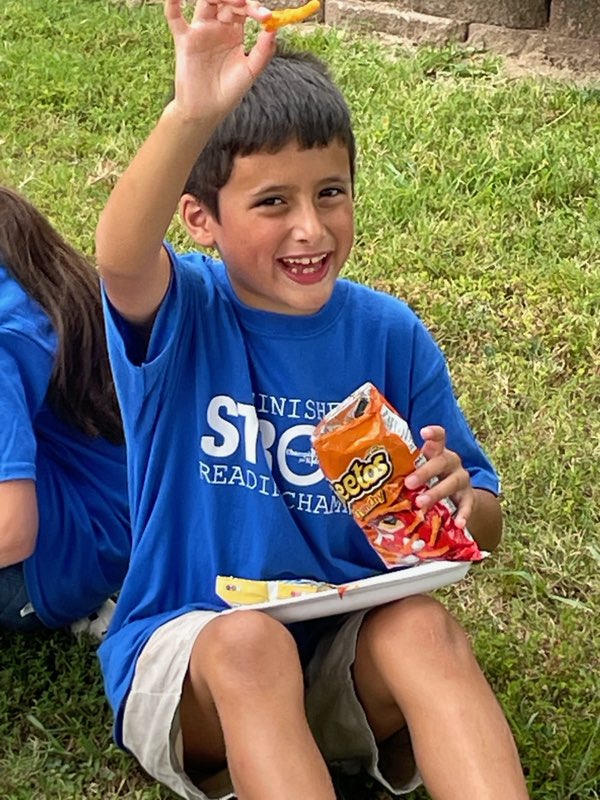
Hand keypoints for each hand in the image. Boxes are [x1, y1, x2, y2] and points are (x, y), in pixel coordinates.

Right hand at [165, 0, 274, 122]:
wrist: (207, 111)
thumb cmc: (228, 92)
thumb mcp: (250, 71)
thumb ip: (263, 51)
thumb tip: (274, 29)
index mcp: (234, 33)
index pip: (245, 10)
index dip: (255, 9)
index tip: (266, 17)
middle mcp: (217, 27)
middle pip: (226, 1)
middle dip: (239, 0)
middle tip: (247, 6)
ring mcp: (200, 31)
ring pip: (206, 2)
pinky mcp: (184, 40)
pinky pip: (174, 17)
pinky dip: (173, 5)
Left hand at [404, 425, 473, 527]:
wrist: (456, 498)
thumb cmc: (428, 481)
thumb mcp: (418, 472)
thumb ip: (402, 473)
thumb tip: (367, 483)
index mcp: (437, 452)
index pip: (438, 437)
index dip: (433, 433)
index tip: (423, 432)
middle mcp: (451, 462)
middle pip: (441, 461)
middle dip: (425, 472)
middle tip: (409, 482)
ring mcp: (461, 479)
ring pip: (452, 482)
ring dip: (436, 492)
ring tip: (421, 503)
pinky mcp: (468, 497)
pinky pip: (467, 504)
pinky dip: (463, 514)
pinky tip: (458, 524)